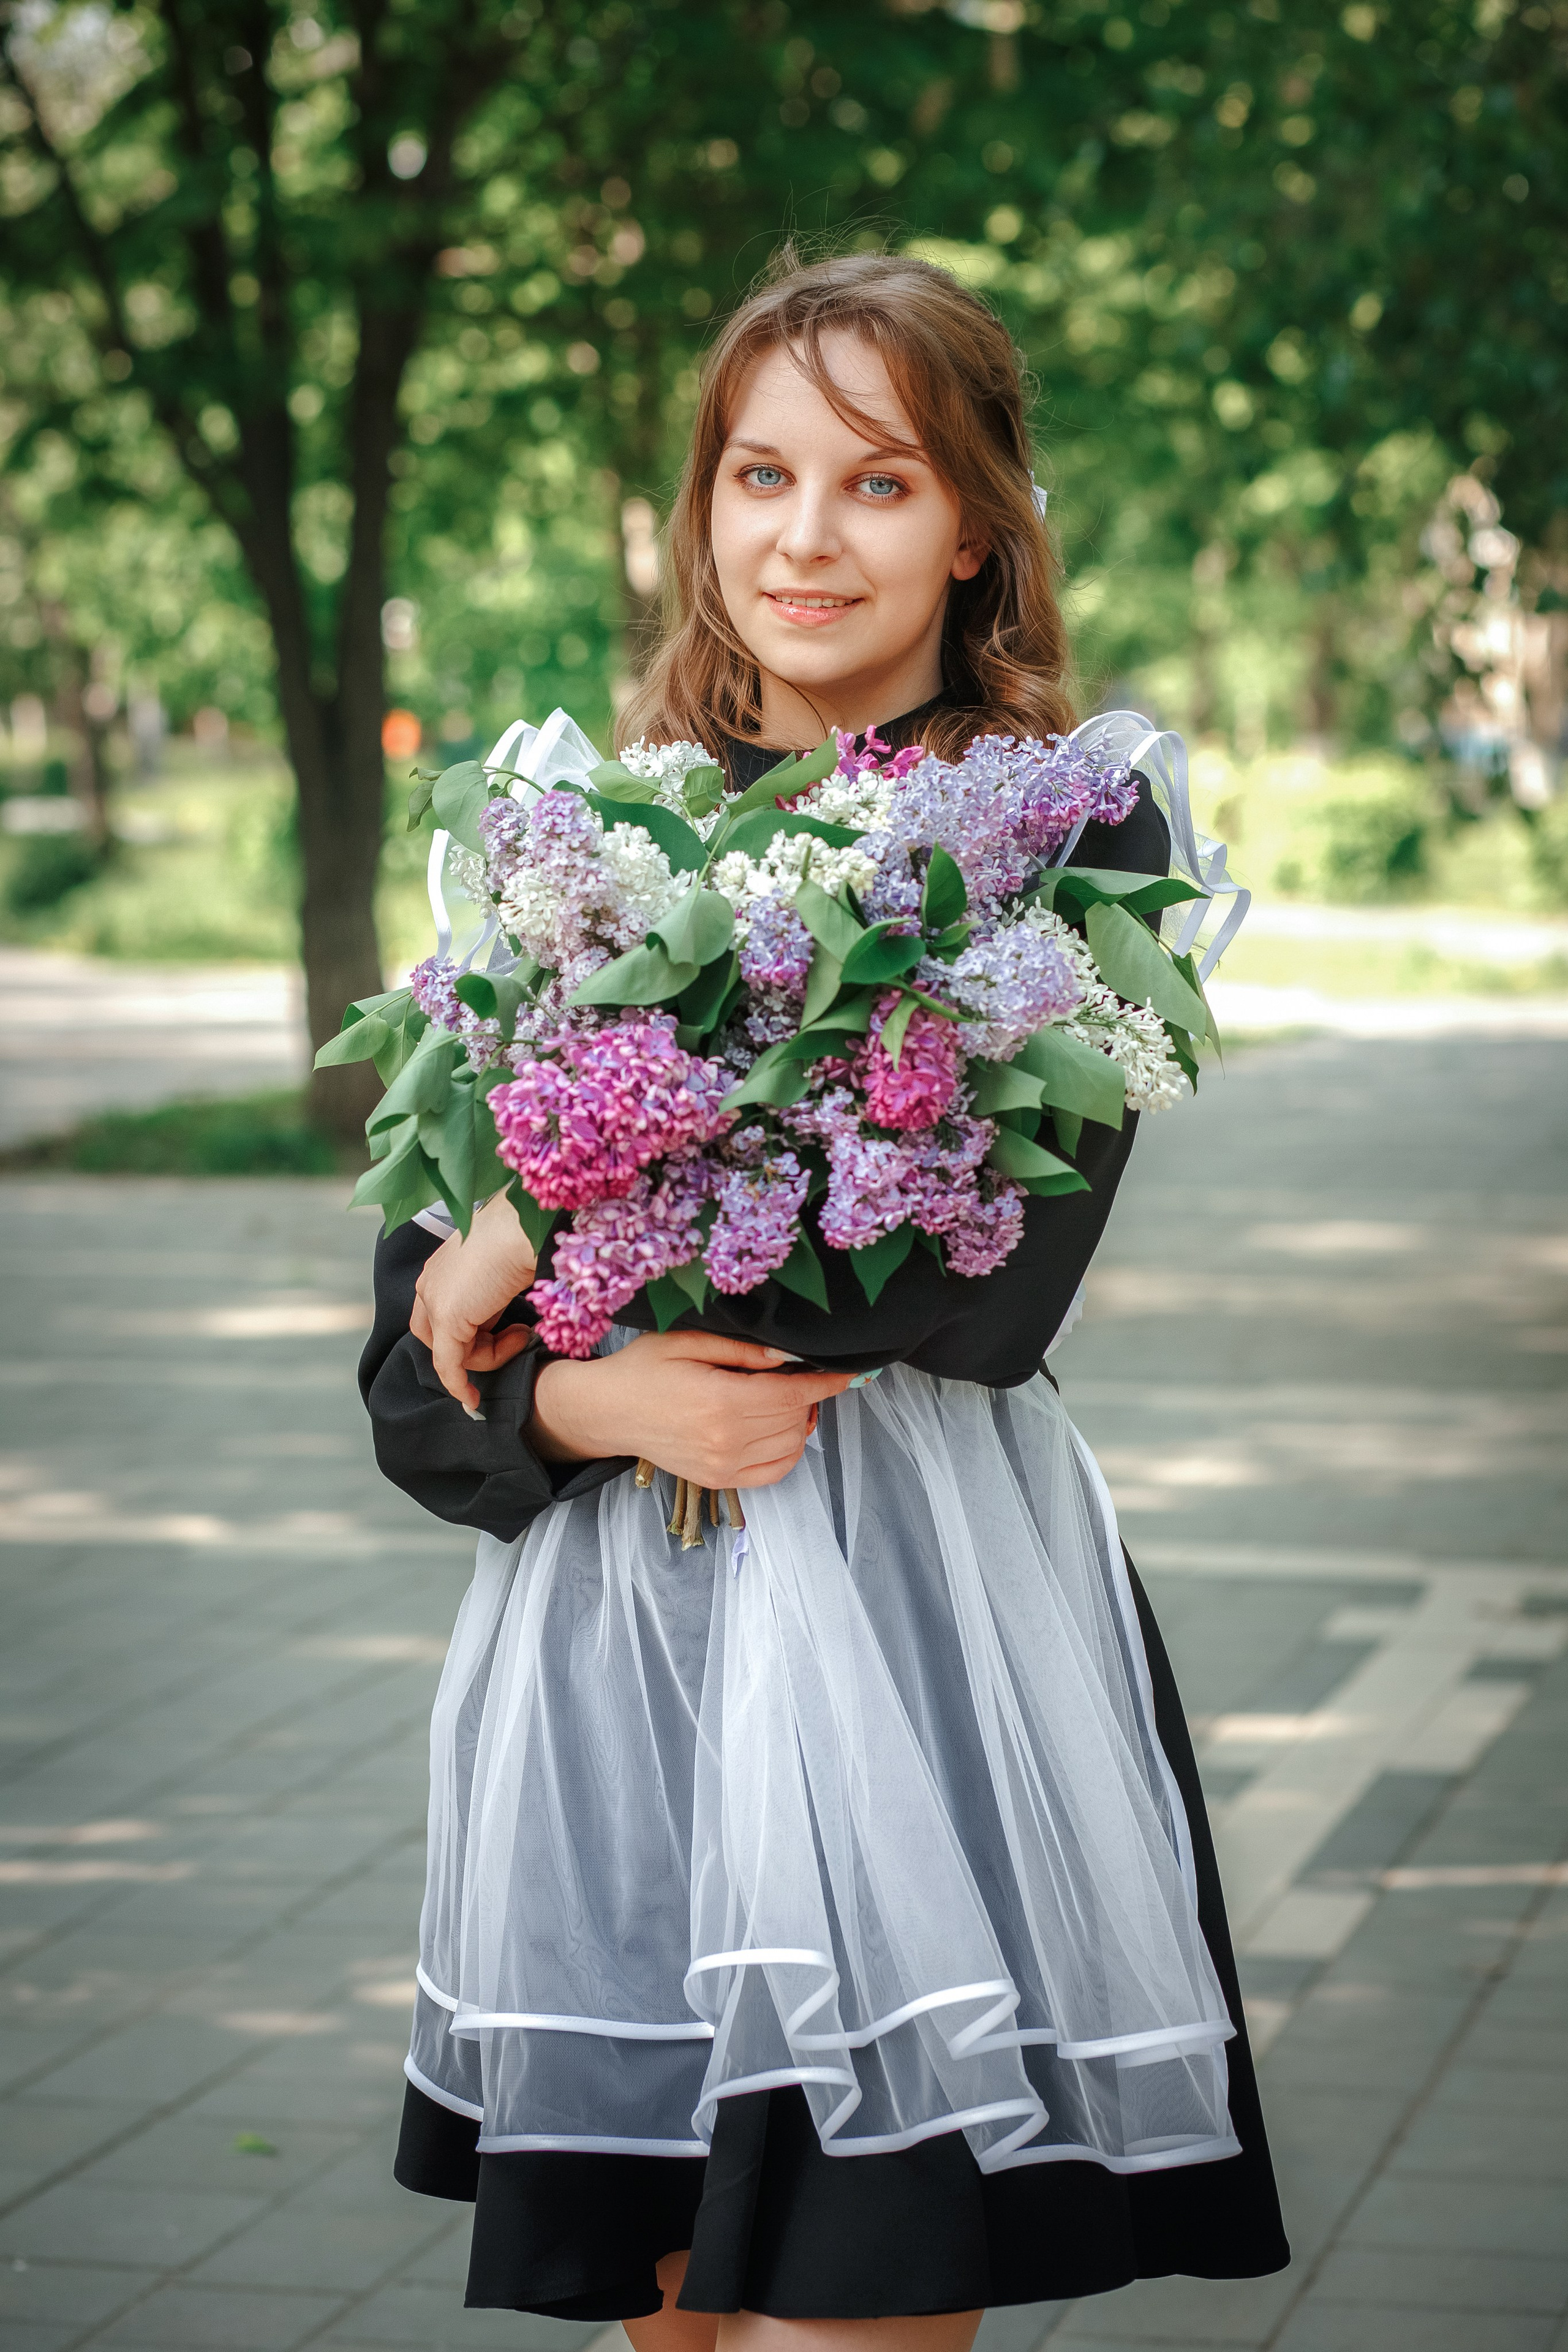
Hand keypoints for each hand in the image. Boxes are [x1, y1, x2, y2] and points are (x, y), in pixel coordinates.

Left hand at [411, 1191, 537, 1411]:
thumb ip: (492, 1292)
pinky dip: (459, 1386)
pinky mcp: (447, 1319)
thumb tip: (504, 1310)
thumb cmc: (524, 1237)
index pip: (440, 1314)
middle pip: (437, 1336)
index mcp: (441, 1267)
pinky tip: (472, 1400)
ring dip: (490, 1355)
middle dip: (473, 1348)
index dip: (464, 1336)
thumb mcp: (503, 1267)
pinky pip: (448, 1366)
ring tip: (524, 1335)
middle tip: (515, 1337)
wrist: (526, 1227)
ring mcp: (434, 1300)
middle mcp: (430, 1282)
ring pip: (449, 1352)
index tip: (497, 1344)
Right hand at [532, 1331, 848, 1489]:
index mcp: (721, 1401)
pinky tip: (777, 1428)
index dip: (828, 1382)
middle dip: (809, 1395)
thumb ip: (743, 1350)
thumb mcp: (688, 1341)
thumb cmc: (643, 1368)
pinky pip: (775, 1471)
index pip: (795, 1395)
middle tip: (796, 1373)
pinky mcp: (718, 1480)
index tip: (851, 1371)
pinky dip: (789, 1450)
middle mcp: (726, 1440)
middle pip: (796, 1419)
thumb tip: (790, 1356)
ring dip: (800, 1421)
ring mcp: (723, 1466)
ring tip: (784, 1398)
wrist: (605, 1411)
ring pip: (791, 1446)